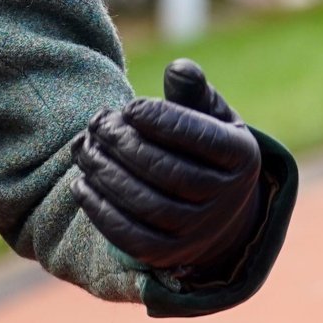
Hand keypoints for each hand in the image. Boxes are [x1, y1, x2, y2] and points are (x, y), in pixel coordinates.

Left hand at [70, 59, 262, 278]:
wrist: (213, 205)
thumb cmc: (202, 145)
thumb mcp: (207, 113)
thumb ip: (192, 90)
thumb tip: (178, 68)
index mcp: (242, 157)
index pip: (200, 137)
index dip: (159, 120)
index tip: (128, 107)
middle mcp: (227, 199)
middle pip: (169, 172)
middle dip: (124, 145)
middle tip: (97, 124)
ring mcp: (199, 232)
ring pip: (147, 205)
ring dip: (107, 174)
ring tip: (85, 149)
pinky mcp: (169, 254)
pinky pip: (131, 237)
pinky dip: (101, 212)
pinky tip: (81, 184)